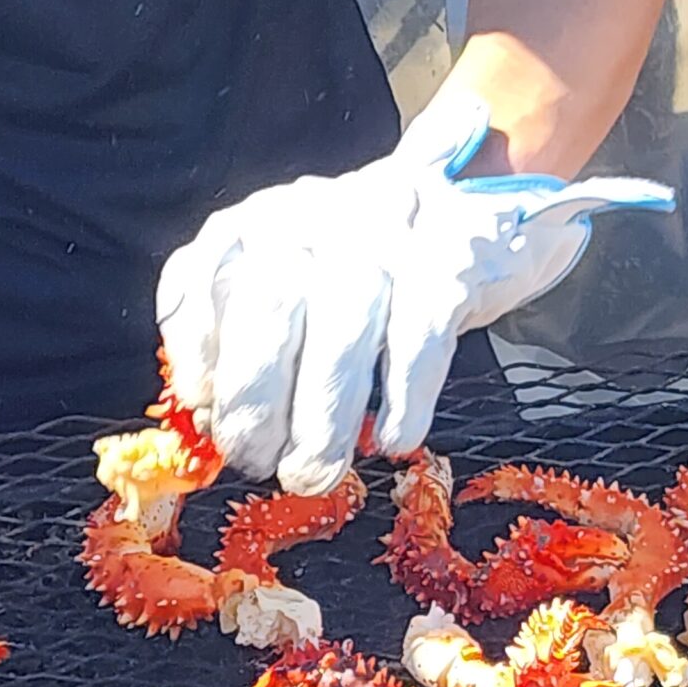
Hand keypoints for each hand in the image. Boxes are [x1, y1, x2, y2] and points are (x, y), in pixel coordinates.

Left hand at [159, 84, 670, 492]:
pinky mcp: (453, 260)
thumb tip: (217, 416)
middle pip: (271, 309)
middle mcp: (316, 217)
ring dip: (323, 415)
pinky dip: (405, 396)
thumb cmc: (374, 271)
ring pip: (343, 330)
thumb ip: (252, 336)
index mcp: (263, 223)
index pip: (207, 278)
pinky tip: (395, 440)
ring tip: (315, 473)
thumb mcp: (300, 283)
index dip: (200, 351)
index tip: (205, 411)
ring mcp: (387, 236)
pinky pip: (421, 337)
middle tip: (258, 462)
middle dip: (256, 398)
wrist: (487, 213)